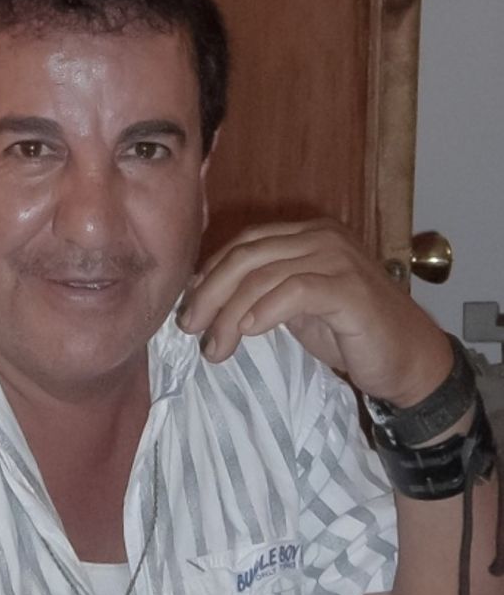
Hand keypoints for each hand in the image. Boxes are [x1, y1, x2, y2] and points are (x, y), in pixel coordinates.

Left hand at [177, 219, 452, 406]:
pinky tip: (247, 333)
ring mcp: (338, 259)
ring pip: (264, 276)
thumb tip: (202, 294)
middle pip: (247, 256)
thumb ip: (258, 292)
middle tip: (189, 327)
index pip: (245, 243)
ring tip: (214, 347)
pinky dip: (264, 312)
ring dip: (230, 314)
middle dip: (210, 293)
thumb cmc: (348, 334)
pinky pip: (295, 292)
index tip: (188, 307)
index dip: (210, 273)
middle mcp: (321, 237)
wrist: (407, 360)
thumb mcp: (293, 306)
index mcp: (306, 234)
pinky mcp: (350, 289)